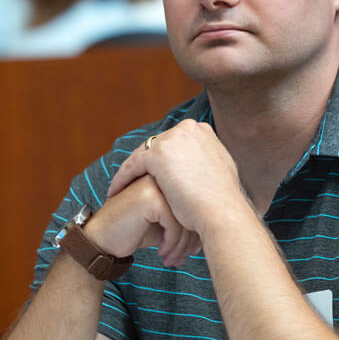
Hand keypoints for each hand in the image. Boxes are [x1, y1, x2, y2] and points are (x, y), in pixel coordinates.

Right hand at [87, 175, 200, 267]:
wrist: (103, 240)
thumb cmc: (134, 231)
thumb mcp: (163, 221)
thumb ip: (184, 214)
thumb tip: (214, 228)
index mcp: (168, 175)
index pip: (194, 201)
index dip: (196, 228)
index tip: (196, 249)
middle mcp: (163, 175)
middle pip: (193, 208)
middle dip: (192, 239)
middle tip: (190, 257)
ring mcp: (156, 184)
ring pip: (186, 217)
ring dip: (182, 246)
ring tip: (176, 260)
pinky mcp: (151, 199)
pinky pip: (175, 225)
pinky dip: (172, 244)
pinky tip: (164, 255)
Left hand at [108, 120, 251, 236]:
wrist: (222, 211)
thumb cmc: (222, 200)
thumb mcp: (219, 169)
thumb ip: (206, 160)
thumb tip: (200, 164)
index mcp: (201, 130)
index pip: (172, 142)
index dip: (161, 160)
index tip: (153, 174)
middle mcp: (187, 128)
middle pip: (155, 145)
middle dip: (144, 164)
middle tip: (133, 181)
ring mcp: (172, 138)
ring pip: (141, 154)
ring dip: (130, 171)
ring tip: (122, 187)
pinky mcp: (157, 154)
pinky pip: (132, 165)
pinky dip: (122, 178)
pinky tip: (115, 192)